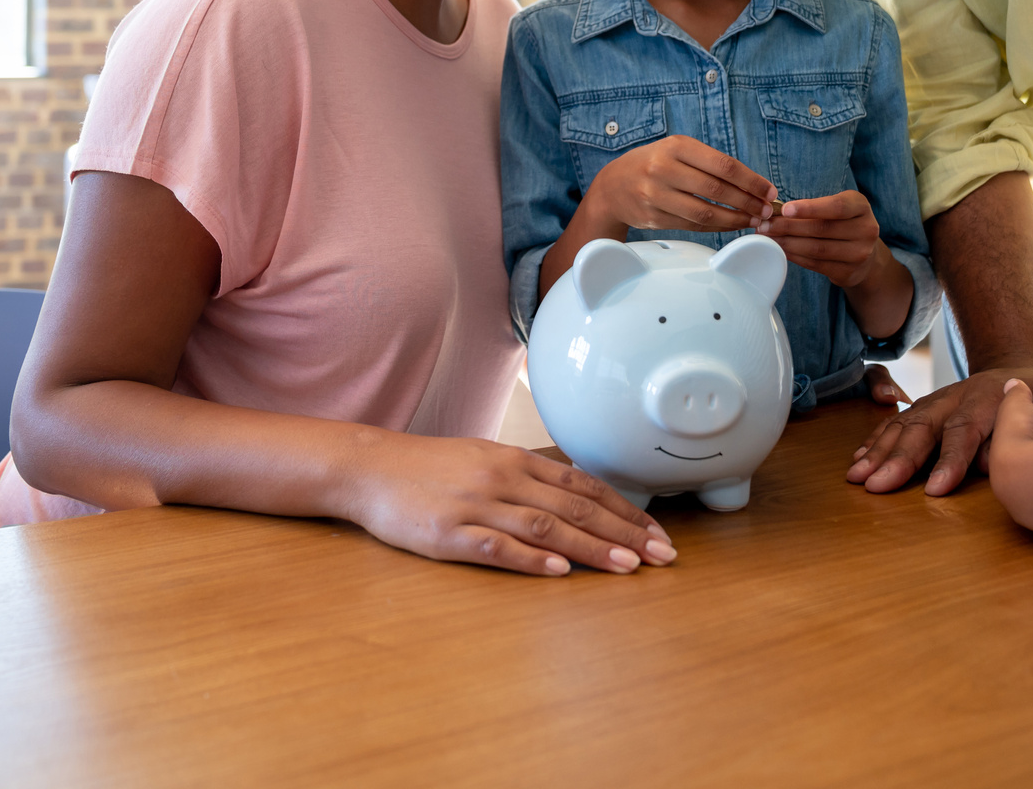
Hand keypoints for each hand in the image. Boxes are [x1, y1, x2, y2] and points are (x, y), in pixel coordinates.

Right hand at [345, 432, 677, 576]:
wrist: (370, 468)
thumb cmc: (431, 469)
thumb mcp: (485, 460)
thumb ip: (529, 477)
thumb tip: (578, 497)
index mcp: (515, 460)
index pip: (584, 485)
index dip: (625, 510)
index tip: (657, 533)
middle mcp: (503, 479)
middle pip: (576, 506)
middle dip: (624, 532)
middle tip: (662, 556)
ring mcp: (476, 506)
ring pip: (546, 526)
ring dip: (592, 547)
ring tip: (627, 566)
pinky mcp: (450, 534)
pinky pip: (497, 547)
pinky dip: (531, 560)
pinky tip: (560, 571)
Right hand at [583, 135, 775, 235]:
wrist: (612, 187)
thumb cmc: (654, 165)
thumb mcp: (676, 150)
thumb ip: (709, 162)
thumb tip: (753, 183)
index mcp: (676, 146)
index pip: (723, 164)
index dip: (751, 180)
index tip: (769, 191)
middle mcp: (663, 168)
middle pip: (717, 190)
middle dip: (747, 202)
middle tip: (765, 210)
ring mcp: (656, 195)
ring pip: (706, 212)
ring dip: (735, 219)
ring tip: (753, 220)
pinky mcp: (654, 218)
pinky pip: (694, 225)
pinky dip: (717, 227)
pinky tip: (731, 225)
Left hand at [767, 190, 911, 338]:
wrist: (866, 254)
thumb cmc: (842, 223)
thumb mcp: (836, 208)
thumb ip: (813, 207)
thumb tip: (775, 212)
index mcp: (861, 207)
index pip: (836, 207)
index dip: (809, 208)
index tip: (785, 209)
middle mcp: (866, 230)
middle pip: (822, 229)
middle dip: (788, 226)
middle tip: (765, 224)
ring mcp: (859, 254)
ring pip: (817, 249)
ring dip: (788, 243)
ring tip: (768, 238)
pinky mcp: (849, 273)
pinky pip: (816, 264)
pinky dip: (796, 257)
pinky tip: (782, 250)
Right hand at [844, 364, 1032, 494]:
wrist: (1023, 366)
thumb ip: (1022, 437)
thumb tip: (990, 463)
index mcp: (990, 396)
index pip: (965, 430)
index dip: (950, 460)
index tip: (935, 490)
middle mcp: (957, 395)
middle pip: (924, 426)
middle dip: (899, 459)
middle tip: (878, 487)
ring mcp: (937, 397)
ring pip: (903, 423)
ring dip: (878, 451)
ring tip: (857, 477)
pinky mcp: (924, 404)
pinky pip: (895, 420)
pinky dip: (875, 440)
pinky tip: (859, 459)